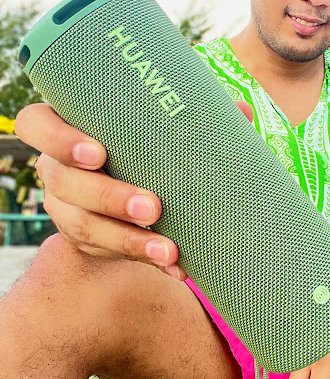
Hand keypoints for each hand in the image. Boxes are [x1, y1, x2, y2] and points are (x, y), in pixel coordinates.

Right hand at [15, 101, 253, 277]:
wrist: (138, 188)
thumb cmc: (147, 142)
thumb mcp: (163, 125)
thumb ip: (195, 115)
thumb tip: (243, 111)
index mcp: (69, 126)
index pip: (37, 124)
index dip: (59, 139)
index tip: (99, 153)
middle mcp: (58, 167)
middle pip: (61, 180)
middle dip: (106, 197)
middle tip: (152, 207)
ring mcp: (66, 204)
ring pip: (80, 224)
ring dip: (127, 240)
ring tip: (168, 250)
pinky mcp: (84, 236)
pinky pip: (105, 251)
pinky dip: (141, 258)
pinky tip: (174, 267)